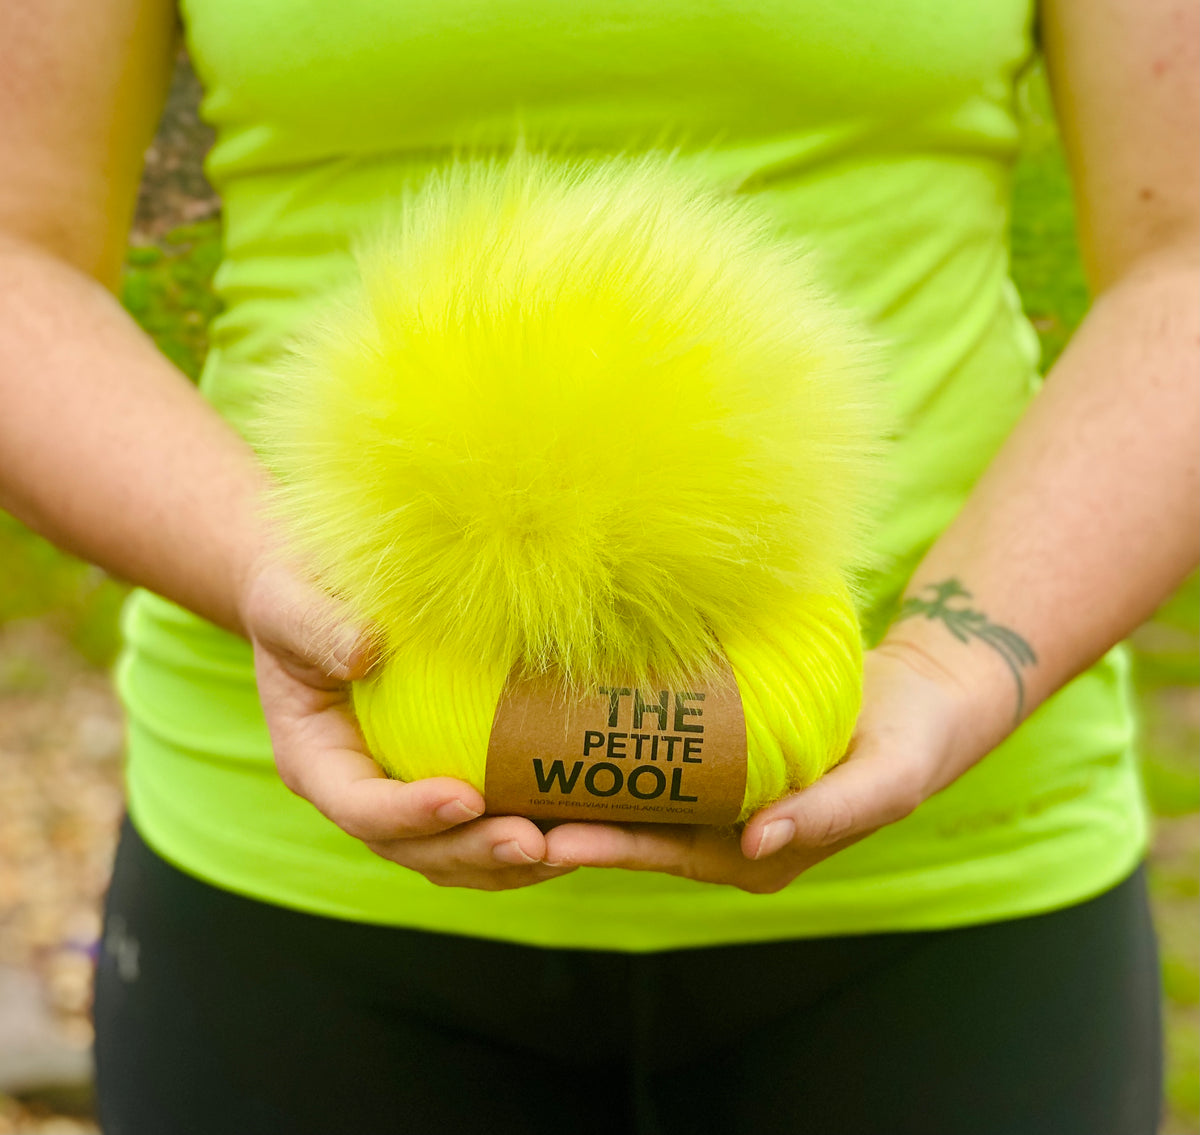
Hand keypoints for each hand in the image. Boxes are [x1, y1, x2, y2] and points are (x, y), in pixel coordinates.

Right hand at [239, 555, 576, 890]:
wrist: (316, 592)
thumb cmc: (298, 589)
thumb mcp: (290, 600)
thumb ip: (316, 627)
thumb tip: (365, 650)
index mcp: (315, 760)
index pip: (358, 806)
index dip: (409, 814)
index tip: (465, 797)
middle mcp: (359, 791)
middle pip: (414, 849)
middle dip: (475, 852)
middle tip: (535, 843)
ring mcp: (402, 794)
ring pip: (453, 854)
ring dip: (510, 863)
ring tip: (569, 851)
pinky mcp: (443, 778)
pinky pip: (482, 823)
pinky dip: (527, 833)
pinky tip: (578, 825)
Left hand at [541, 642, 1004, 891]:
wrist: (920, 700)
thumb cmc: (906, 746)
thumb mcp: (880, 784)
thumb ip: (824, 816)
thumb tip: (757, 844)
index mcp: (755, 857)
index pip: (666, 854)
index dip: (607, 847)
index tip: (550, 840)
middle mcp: (726, 834)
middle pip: (633, 827)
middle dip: (570, 820)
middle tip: (505, 807)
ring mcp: (716, 795)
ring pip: (635, 791)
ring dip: (578, 782)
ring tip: (512, 767)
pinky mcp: (714, 755)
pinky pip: (656, 753)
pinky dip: (615, 743)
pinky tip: (565, 719)